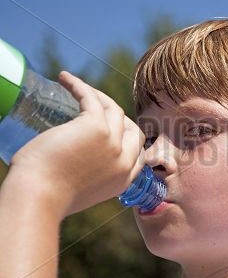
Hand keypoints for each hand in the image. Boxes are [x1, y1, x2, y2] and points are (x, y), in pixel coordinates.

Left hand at [7, 71, 144, 219]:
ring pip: (114, 109)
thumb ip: (91, 177)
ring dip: (96, 95)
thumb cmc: (48, 197)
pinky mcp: (97, 127)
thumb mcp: (82, 191)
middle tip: (94, 108)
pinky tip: (64, 79)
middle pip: (133, 129)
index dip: (127, 138)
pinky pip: (92, 98)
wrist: (39, 198)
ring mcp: (113, 143)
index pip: (138, 153)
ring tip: (73, 88)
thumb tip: (78, 160)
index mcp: (123, 180)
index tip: (111, 129)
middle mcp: (124, 161)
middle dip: (117, 117)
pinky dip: (78, 85)